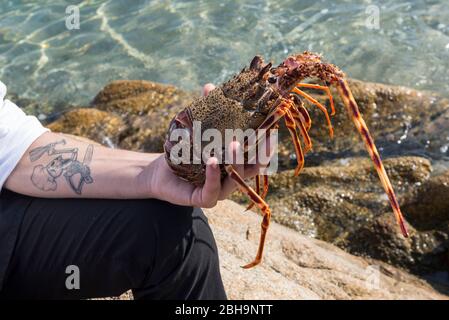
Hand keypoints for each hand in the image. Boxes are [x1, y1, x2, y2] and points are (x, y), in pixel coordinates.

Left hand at [144, 83, 273, 207]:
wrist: (161, 173)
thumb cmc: (184, 152)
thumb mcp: (196, 130)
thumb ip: (205, 111)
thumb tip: (210, 86)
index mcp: (235, 164)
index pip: (256, 156)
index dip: (266, 145)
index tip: (273, 129)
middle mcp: (231, 179)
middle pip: (252, 169)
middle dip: (260, 153)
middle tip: (264, 135)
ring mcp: (219, 190)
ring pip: (235, 180)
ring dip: (237, 161)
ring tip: (235, 143)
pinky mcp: (204, 199)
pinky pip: (213, 190)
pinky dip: (214, 175)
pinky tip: (213, 161)